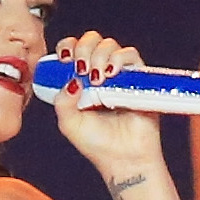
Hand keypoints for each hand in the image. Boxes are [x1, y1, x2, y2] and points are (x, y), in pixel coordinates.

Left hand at [50, 29, 164, 182]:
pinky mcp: (138, 77)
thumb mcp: (69, 124)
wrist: (124, 158)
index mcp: (81, 81)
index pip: (72, 50)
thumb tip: (70, 79)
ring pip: (109, 44)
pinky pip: (130, 55)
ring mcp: (119, 74)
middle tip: (82, 69)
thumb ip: (61, 101)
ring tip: (98, 79)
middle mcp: (99, 74)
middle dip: (83, 49)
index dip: (68, 47)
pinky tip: (111, 74)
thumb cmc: (98, 145)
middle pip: (91, 40)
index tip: (64, 60)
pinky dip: (119, 58)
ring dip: (99, 55)